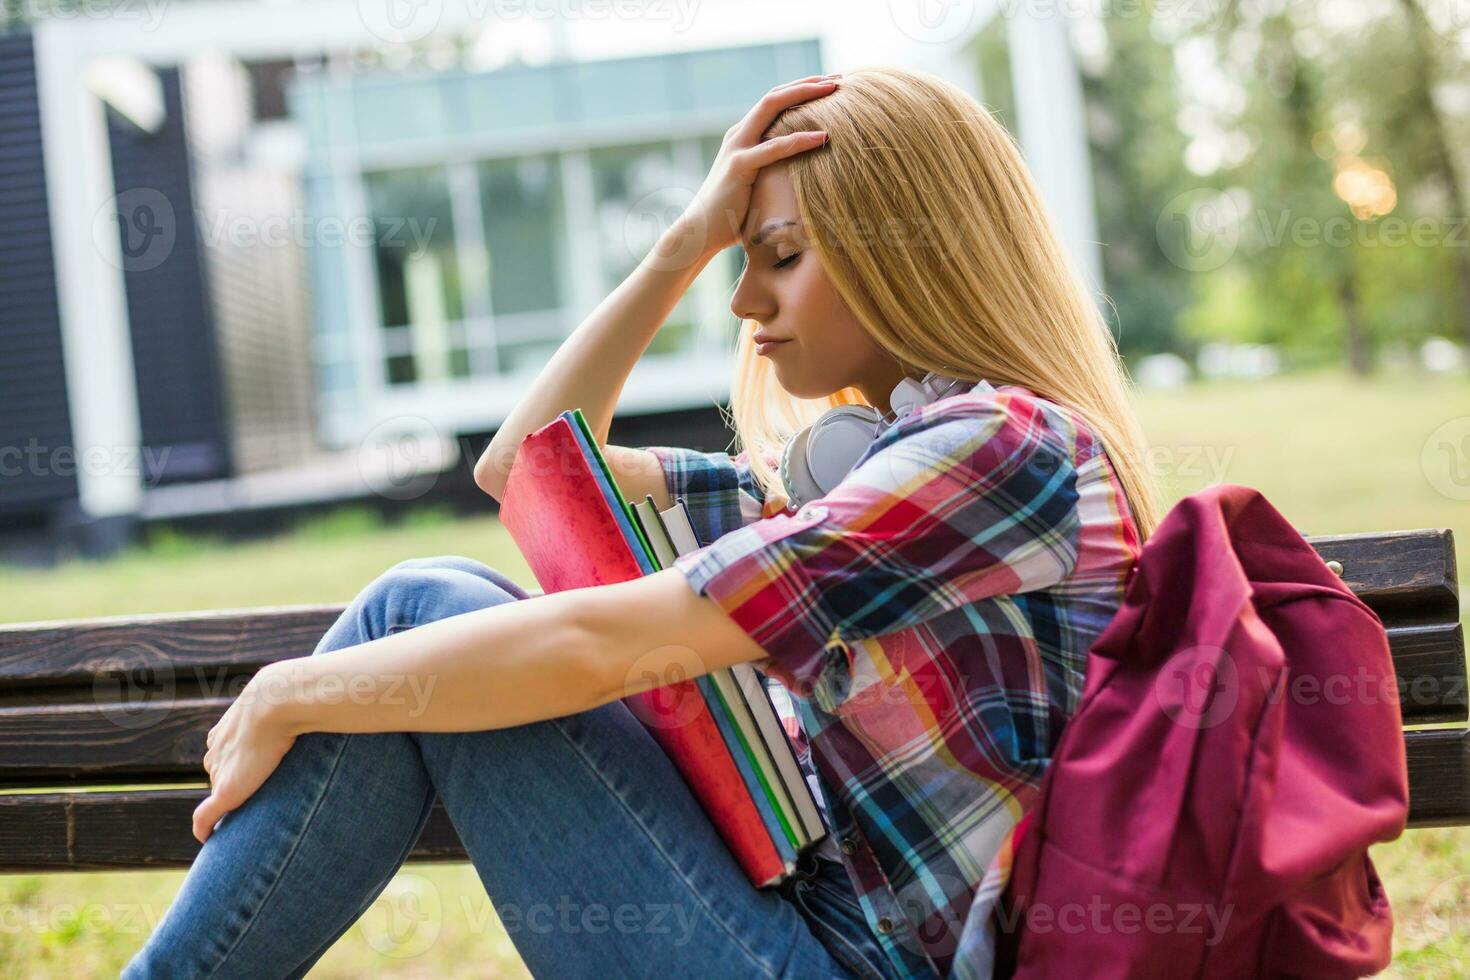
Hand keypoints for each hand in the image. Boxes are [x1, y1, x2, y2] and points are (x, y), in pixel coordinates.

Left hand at [192, 663, 299, 843]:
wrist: (278, 701)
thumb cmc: (287, 696)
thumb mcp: (283, 699)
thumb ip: (294, 704)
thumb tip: (326, 694)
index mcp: (223, 734)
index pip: (223, 757)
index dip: (237, 767)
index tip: (252, 775)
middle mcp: (216, 752)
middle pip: (219, 775)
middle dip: (232, 785)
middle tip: (254, 796)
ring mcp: (218, 771)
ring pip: (218, 794)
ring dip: (227, 806)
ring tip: (244, 817)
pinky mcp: (226, 790)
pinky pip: (205, 816)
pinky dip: (204, 828)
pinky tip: (207, 838)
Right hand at [661, 74, 838, 262]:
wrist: (699, 232)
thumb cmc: (731, 215)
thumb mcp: (758, 186)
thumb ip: (775, 173)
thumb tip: (806, 180)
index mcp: (743, 135)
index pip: (774, 101)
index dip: (802, 89)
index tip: (830, 84)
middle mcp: (739, 134)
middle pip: (775, 95)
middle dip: (808, 83)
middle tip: (839, 78)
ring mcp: (737, 147)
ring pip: (772, 108)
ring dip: (805, 96)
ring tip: (835, 90)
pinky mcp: (739, 166)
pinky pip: (774, 148)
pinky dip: (800, 140)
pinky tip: (824, 136)